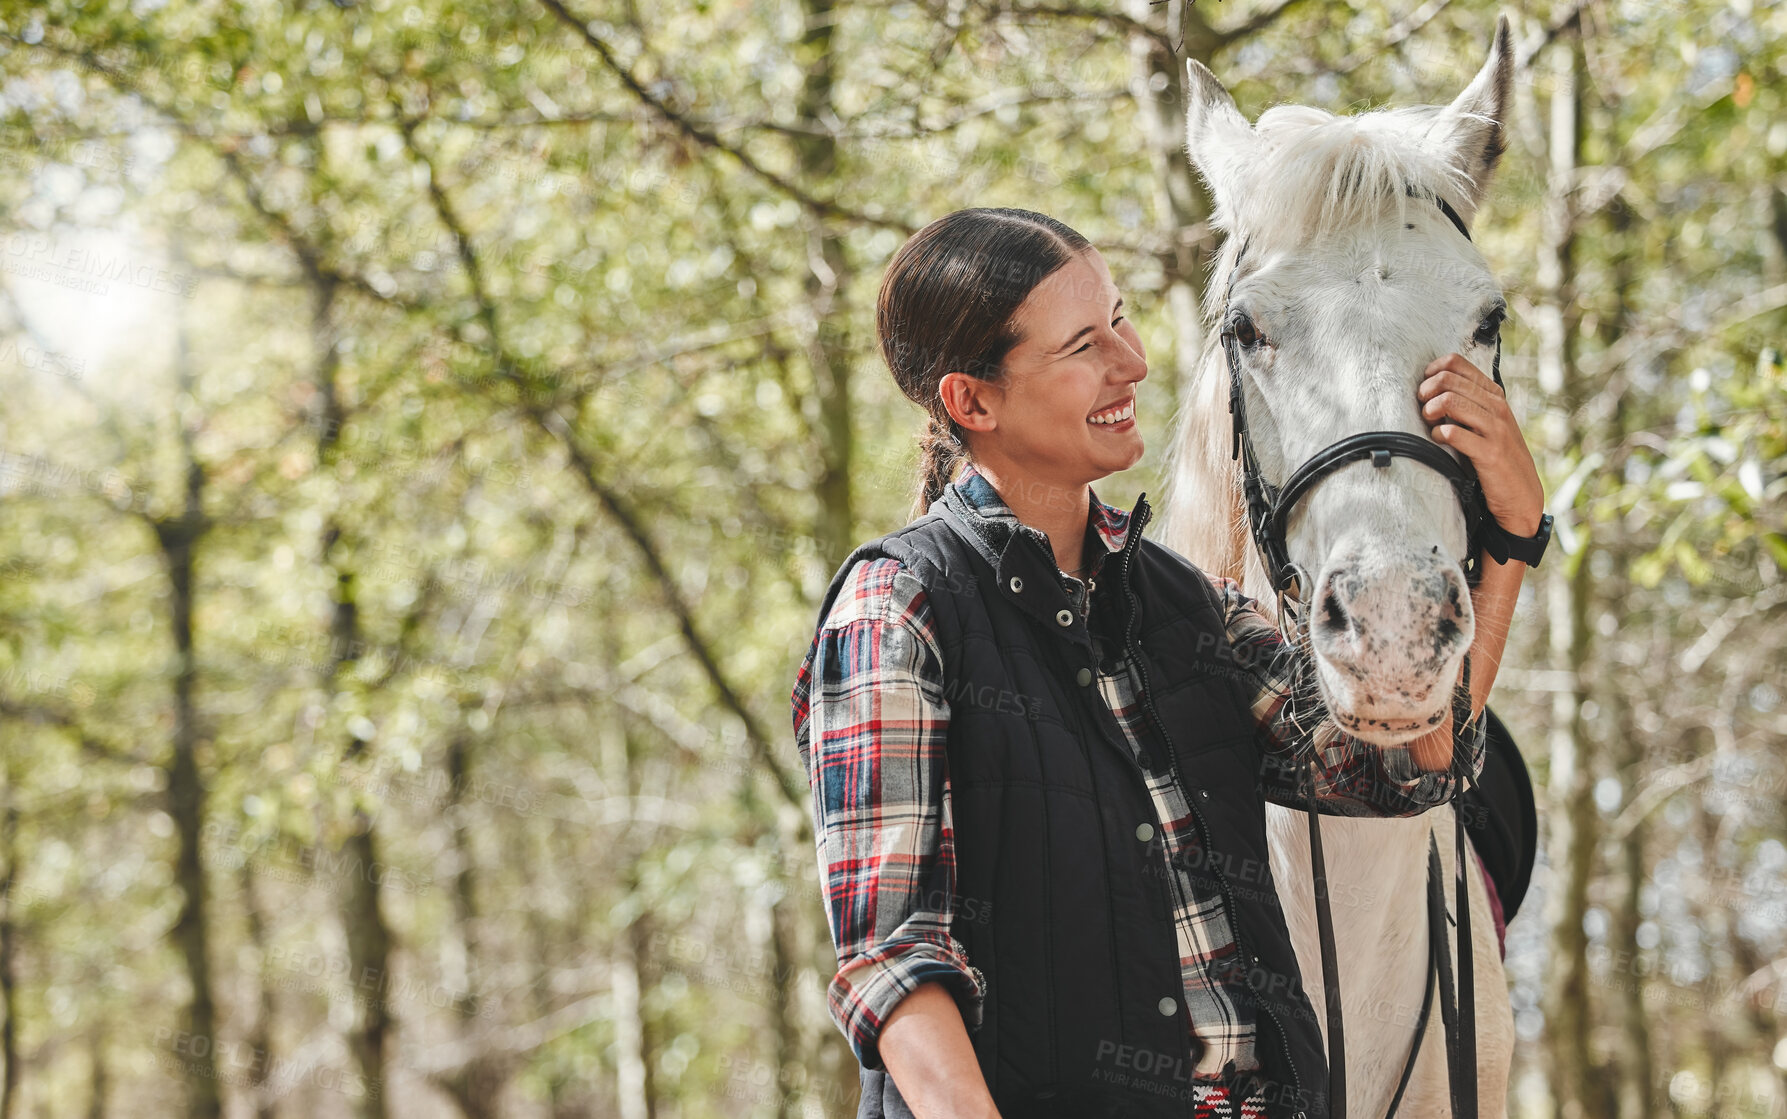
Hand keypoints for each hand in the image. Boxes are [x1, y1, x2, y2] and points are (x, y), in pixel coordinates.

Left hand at [1418, 353, 1544, 536]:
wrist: (1521, 493)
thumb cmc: (1496, 455)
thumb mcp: (1486, 422)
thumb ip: (1467, 403)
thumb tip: (1431, 387)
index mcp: (1493, 395)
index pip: (1456, 363)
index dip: (1432, 371)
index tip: (1424, 387)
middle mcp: (1497, 407)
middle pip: (1448, 379)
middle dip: (1426, 391)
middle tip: (1422, 407)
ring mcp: (1495, 428)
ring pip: (1450, 401)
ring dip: (1430, 410)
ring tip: (1428, 422)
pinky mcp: (1490, 452)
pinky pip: (1454, 433)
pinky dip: (1439, 434)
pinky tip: (1438, 439)